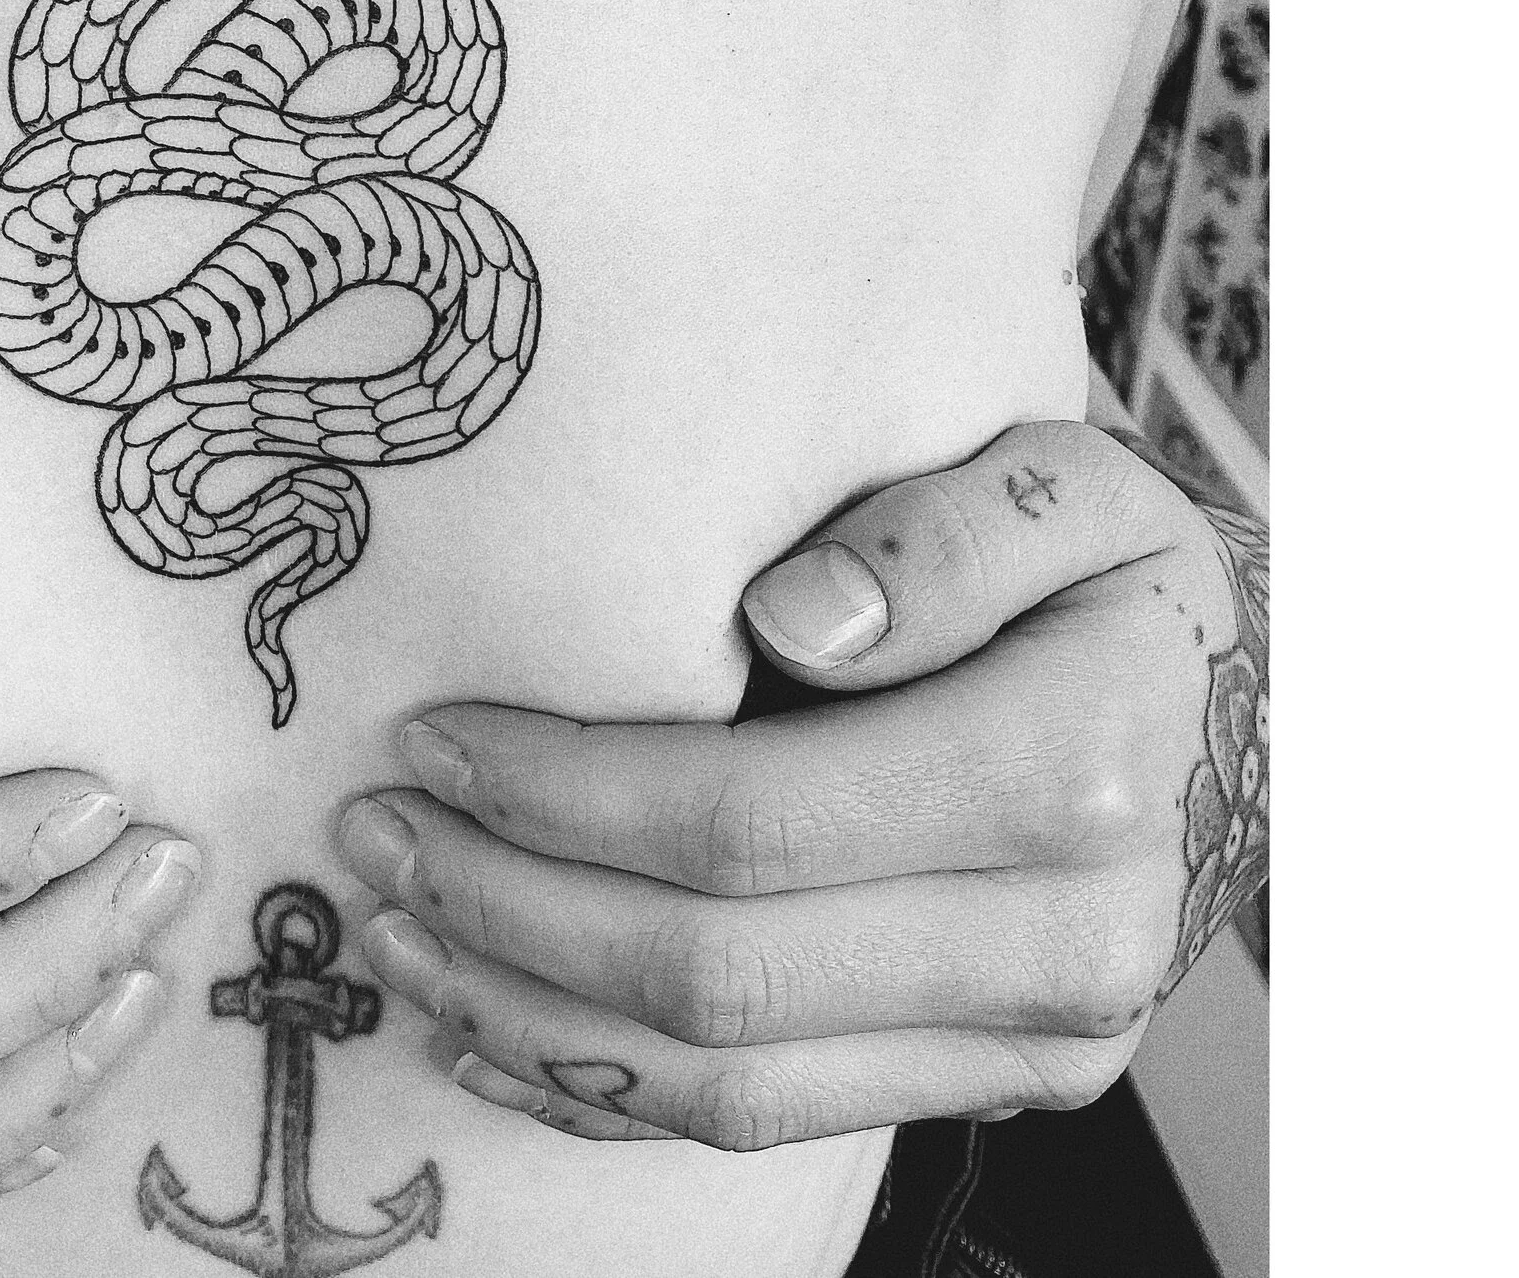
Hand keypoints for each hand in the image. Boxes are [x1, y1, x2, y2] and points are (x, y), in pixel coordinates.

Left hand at [332, 419, 1267, 1147]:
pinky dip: (614, 1095)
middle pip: (716, 970)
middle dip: (511, 911)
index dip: (563, 795)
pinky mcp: (992, 1078)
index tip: (432, 737)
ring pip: (731, 1081)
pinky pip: (773, 1124)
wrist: (1236, 710)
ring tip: (395, 934)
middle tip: (371, 834)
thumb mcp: (1064, 484)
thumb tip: (783, 621)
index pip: (748, 820)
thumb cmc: (1112, 571)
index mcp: (1062, 773)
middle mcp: (1057, 943)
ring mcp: (1030, 1039)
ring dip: (534, 1017)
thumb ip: (939, 537)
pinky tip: (499, 1036)